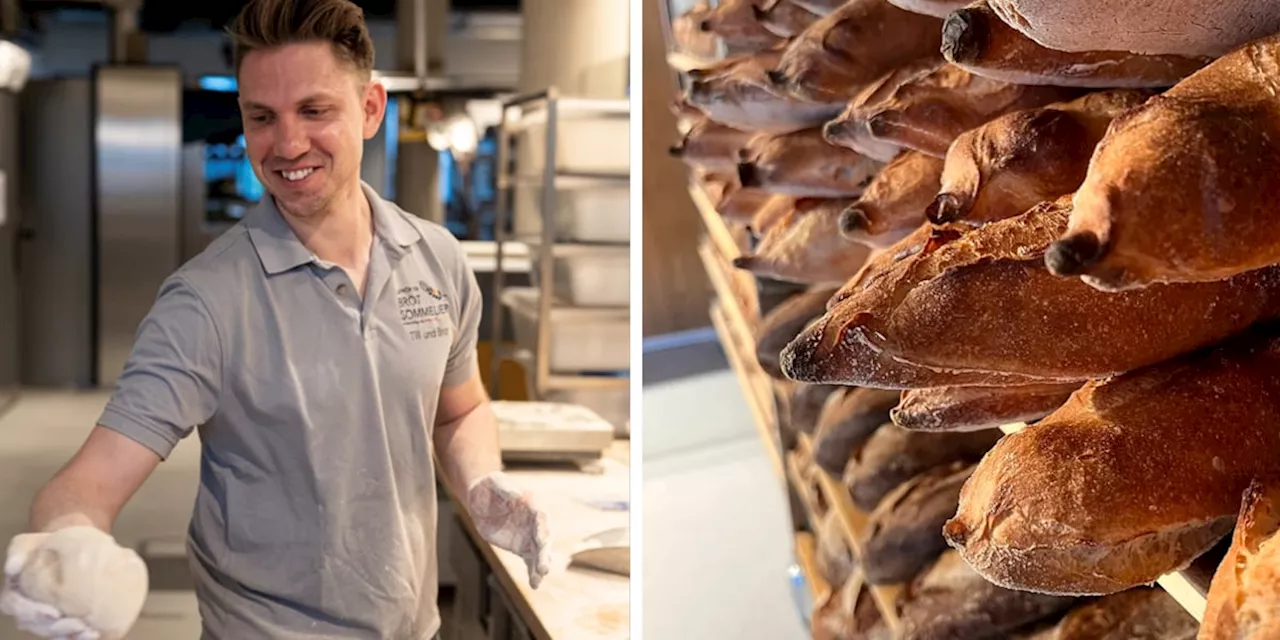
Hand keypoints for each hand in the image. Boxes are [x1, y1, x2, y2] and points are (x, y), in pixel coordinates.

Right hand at [0, 526, 147, 639]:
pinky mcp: (65, 621)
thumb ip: (17, 552)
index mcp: (15, 596)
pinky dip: (81, 636)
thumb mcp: (27, 543)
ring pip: (55, 634)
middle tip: (81, 624)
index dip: (33, 613)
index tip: (54, 613)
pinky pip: (70, 634)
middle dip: (59, 629)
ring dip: (73, 636)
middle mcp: (28, 612)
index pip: (17, 608)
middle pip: (39, 626)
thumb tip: (12, 567)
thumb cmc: (45, 545)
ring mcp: (46, 620)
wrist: (68, 546)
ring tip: (93, 632)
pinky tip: (98, 633)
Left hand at [466, 472, 551, 587]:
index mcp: (533, 504)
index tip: (542, 542)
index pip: (541, 517)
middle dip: (543, 554)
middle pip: (543, 539)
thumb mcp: (494, 482)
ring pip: (538, 553)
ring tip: (538, 581)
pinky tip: (535, 585)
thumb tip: (517, 493)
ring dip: (539, 566)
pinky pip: (530, 561)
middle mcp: (536, 522)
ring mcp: (530, 535)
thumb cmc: (490, 486)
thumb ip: (505, 487)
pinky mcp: (522, 547)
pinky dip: (532, 572)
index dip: (542, 529)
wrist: (483, 498)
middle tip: (543, 568)